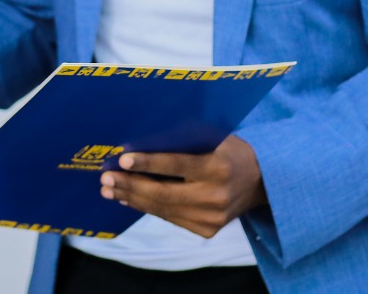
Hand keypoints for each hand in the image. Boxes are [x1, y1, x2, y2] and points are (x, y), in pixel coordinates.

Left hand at [99, 136, 267, 238]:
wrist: (261, 182)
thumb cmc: (229, 150)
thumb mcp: (214, 138)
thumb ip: (183, 140)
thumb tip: (140, 141)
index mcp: (218, 167)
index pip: (177, 165)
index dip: (148, 162)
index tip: (122, 159)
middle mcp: (216, 195)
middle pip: (164, 193)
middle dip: (131, 185)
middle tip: (105, 179)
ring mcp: (212, 217)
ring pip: (163, 209)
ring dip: (132, 198)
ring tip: (109, 190)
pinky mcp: (207, 230)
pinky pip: (171, 218)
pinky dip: (147, 208)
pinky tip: (129, 199)